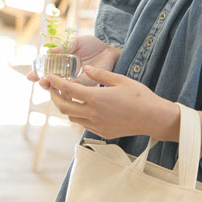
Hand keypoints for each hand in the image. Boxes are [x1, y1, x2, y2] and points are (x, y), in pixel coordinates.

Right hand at [27, 35, 121, 85]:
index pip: (46, 70)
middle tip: (39, 81)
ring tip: (46, 83)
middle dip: (43, 82)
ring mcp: (75, 80)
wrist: (109, 49)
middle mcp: (66, 73)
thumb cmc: (92, 44)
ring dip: (53, 86)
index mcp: (62, 63)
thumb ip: (63, 46)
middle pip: (51, 81)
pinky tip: (62, 85)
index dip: (37, 73)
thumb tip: (48, 52)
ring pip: (61, 87)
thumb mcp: (75, 42)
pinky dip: (67, 88)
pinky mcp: (86, 83)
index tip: (30, 76)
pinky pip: (75, 87)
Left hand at [42, 65, 178, 139]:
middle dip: (54, 97)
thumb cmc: (139, 96)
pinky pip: (83, 124)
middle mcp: (93, 113)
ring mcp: (96, 125)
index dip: (56, 82)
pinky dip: (78, 115)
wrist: (152, 118)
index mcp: (96, 98)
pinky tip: (84, 108)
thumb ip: (99, 74)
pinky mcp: (102, 132)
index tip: (49, 77)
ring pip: (72, 117)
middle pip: (63, 107)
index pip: (68, 89)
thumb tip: (85, 68)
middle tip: (53, 88)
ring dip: (66, 107)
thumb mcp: (120, 79)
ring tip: (68, 97)